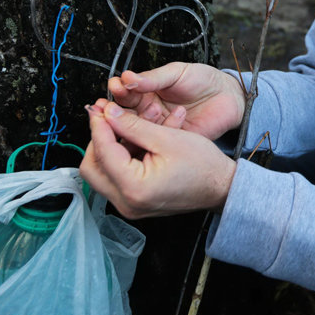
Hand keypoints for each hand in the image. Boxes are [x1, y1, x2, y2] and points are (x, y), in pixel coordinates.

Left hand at [80, 101, 236, 218]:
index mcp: (134, 188)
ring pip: (102, 173)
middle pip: (92, 168)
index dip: (99, 125)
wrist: (221, 187)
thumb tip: (108, 114)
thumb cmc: (203, 167)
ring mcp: (130, 206)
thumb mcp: (167, 137)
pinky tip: (138, 139)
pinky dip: (123, 157)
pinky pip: (117, 178)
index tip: (99, 108)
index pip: (103, 152)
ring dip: (111, 147)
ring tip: (128, 126)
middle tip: (108, 119)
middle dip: (98, 140)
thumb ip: (132, 125)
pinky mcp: (135, 203)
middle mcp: (127, 203)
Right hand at [109, 63, 244, 140]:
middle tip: (105, 106)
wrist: (229, 97)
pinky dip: (147, 137)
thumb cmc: (204, 80)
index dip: (119, 90)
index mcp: (149, 92)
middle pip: (126, 113)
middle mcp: (150, 112)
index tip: (113, 86)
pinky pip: (156, 141)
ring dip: (127, 125)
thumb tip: (128, 78)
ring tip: (120, 118)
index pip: (127, 93)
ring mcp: (160, 128)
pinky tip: (142, 130)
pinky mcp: (172, 142)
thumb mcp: (177, 73)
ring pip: (137, 129)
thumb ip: (154, 78)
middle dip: (115, 109)